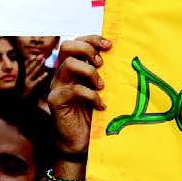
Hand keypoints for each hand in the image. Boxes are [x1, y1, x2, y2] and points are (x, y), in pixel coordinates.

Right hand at [21, 51, 49, 94]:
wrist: (16, 102)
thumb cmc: (18, 94)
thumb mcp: (18, 85)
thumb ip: (21, 79)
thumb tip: (25, 74)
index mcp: (19, 77)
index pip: (24, 67)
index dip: (29, 61)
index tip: (33, 56)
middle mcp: (22, 78)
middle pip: (30, 68)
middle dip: (35, 61)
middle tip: (41, 56)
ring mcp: (26, 82)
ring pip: (34, 72)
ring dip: (39, 65)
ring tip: (44, 61)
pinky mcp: (31, 88)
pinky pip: (37, 81)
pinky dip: (42, 77)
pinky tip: (46, 73)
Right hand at [48, 35, 109, 155]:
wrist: (79, 141)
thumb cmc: (93, 115)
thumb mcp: (102, 91)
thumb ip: (105, 75)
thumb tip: (125, 59)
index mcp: (73, 68)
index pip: (77, 42)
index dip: (92, 39)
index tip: (110, 45)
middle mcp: (62, 74)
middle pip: (67, 46)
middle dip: (87, 49)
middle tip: (102, 63)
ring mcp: (57, 86)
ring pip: (69, 64)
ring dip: (90, 72)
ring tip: (102, 86)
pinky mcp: (56, 101)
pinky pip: (73, 90)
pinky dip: (91, 96)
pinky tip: (100, 106)